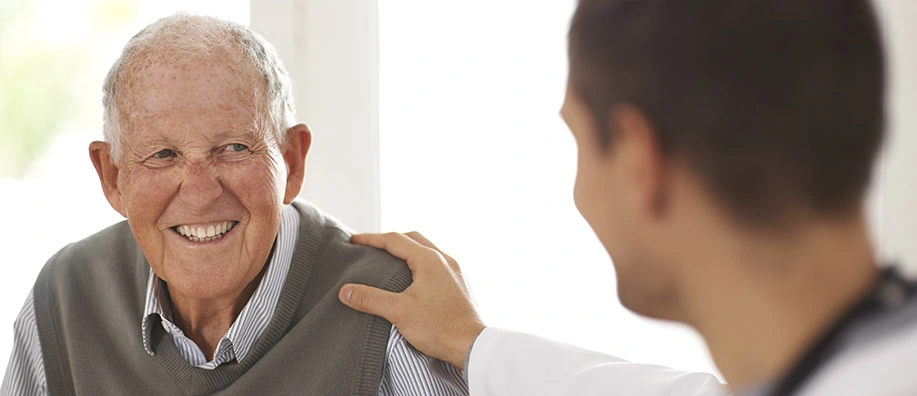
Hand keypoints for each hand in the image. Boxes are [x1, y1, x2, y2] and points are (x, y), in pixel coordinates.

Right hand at [338, 232, 485, 369]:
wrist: (471, 346)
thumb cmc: (440, 327)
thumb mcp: (399, 311)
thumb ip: (370, 299)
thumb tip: (345, 291)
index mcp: (429, 259)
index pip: (394, 240)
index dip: (371, 239)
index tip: (354, 241)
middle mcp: (444, 259)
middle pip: (412, 239)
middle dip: (389, 240)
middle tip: (370, 247)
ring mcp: (454, 271)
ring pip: (426, 250)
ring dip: (406, 250)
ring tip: (388, 259)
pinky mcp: (459, 284)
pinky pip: (435, 263)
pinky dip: (418, 262)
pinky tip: (412, 277)